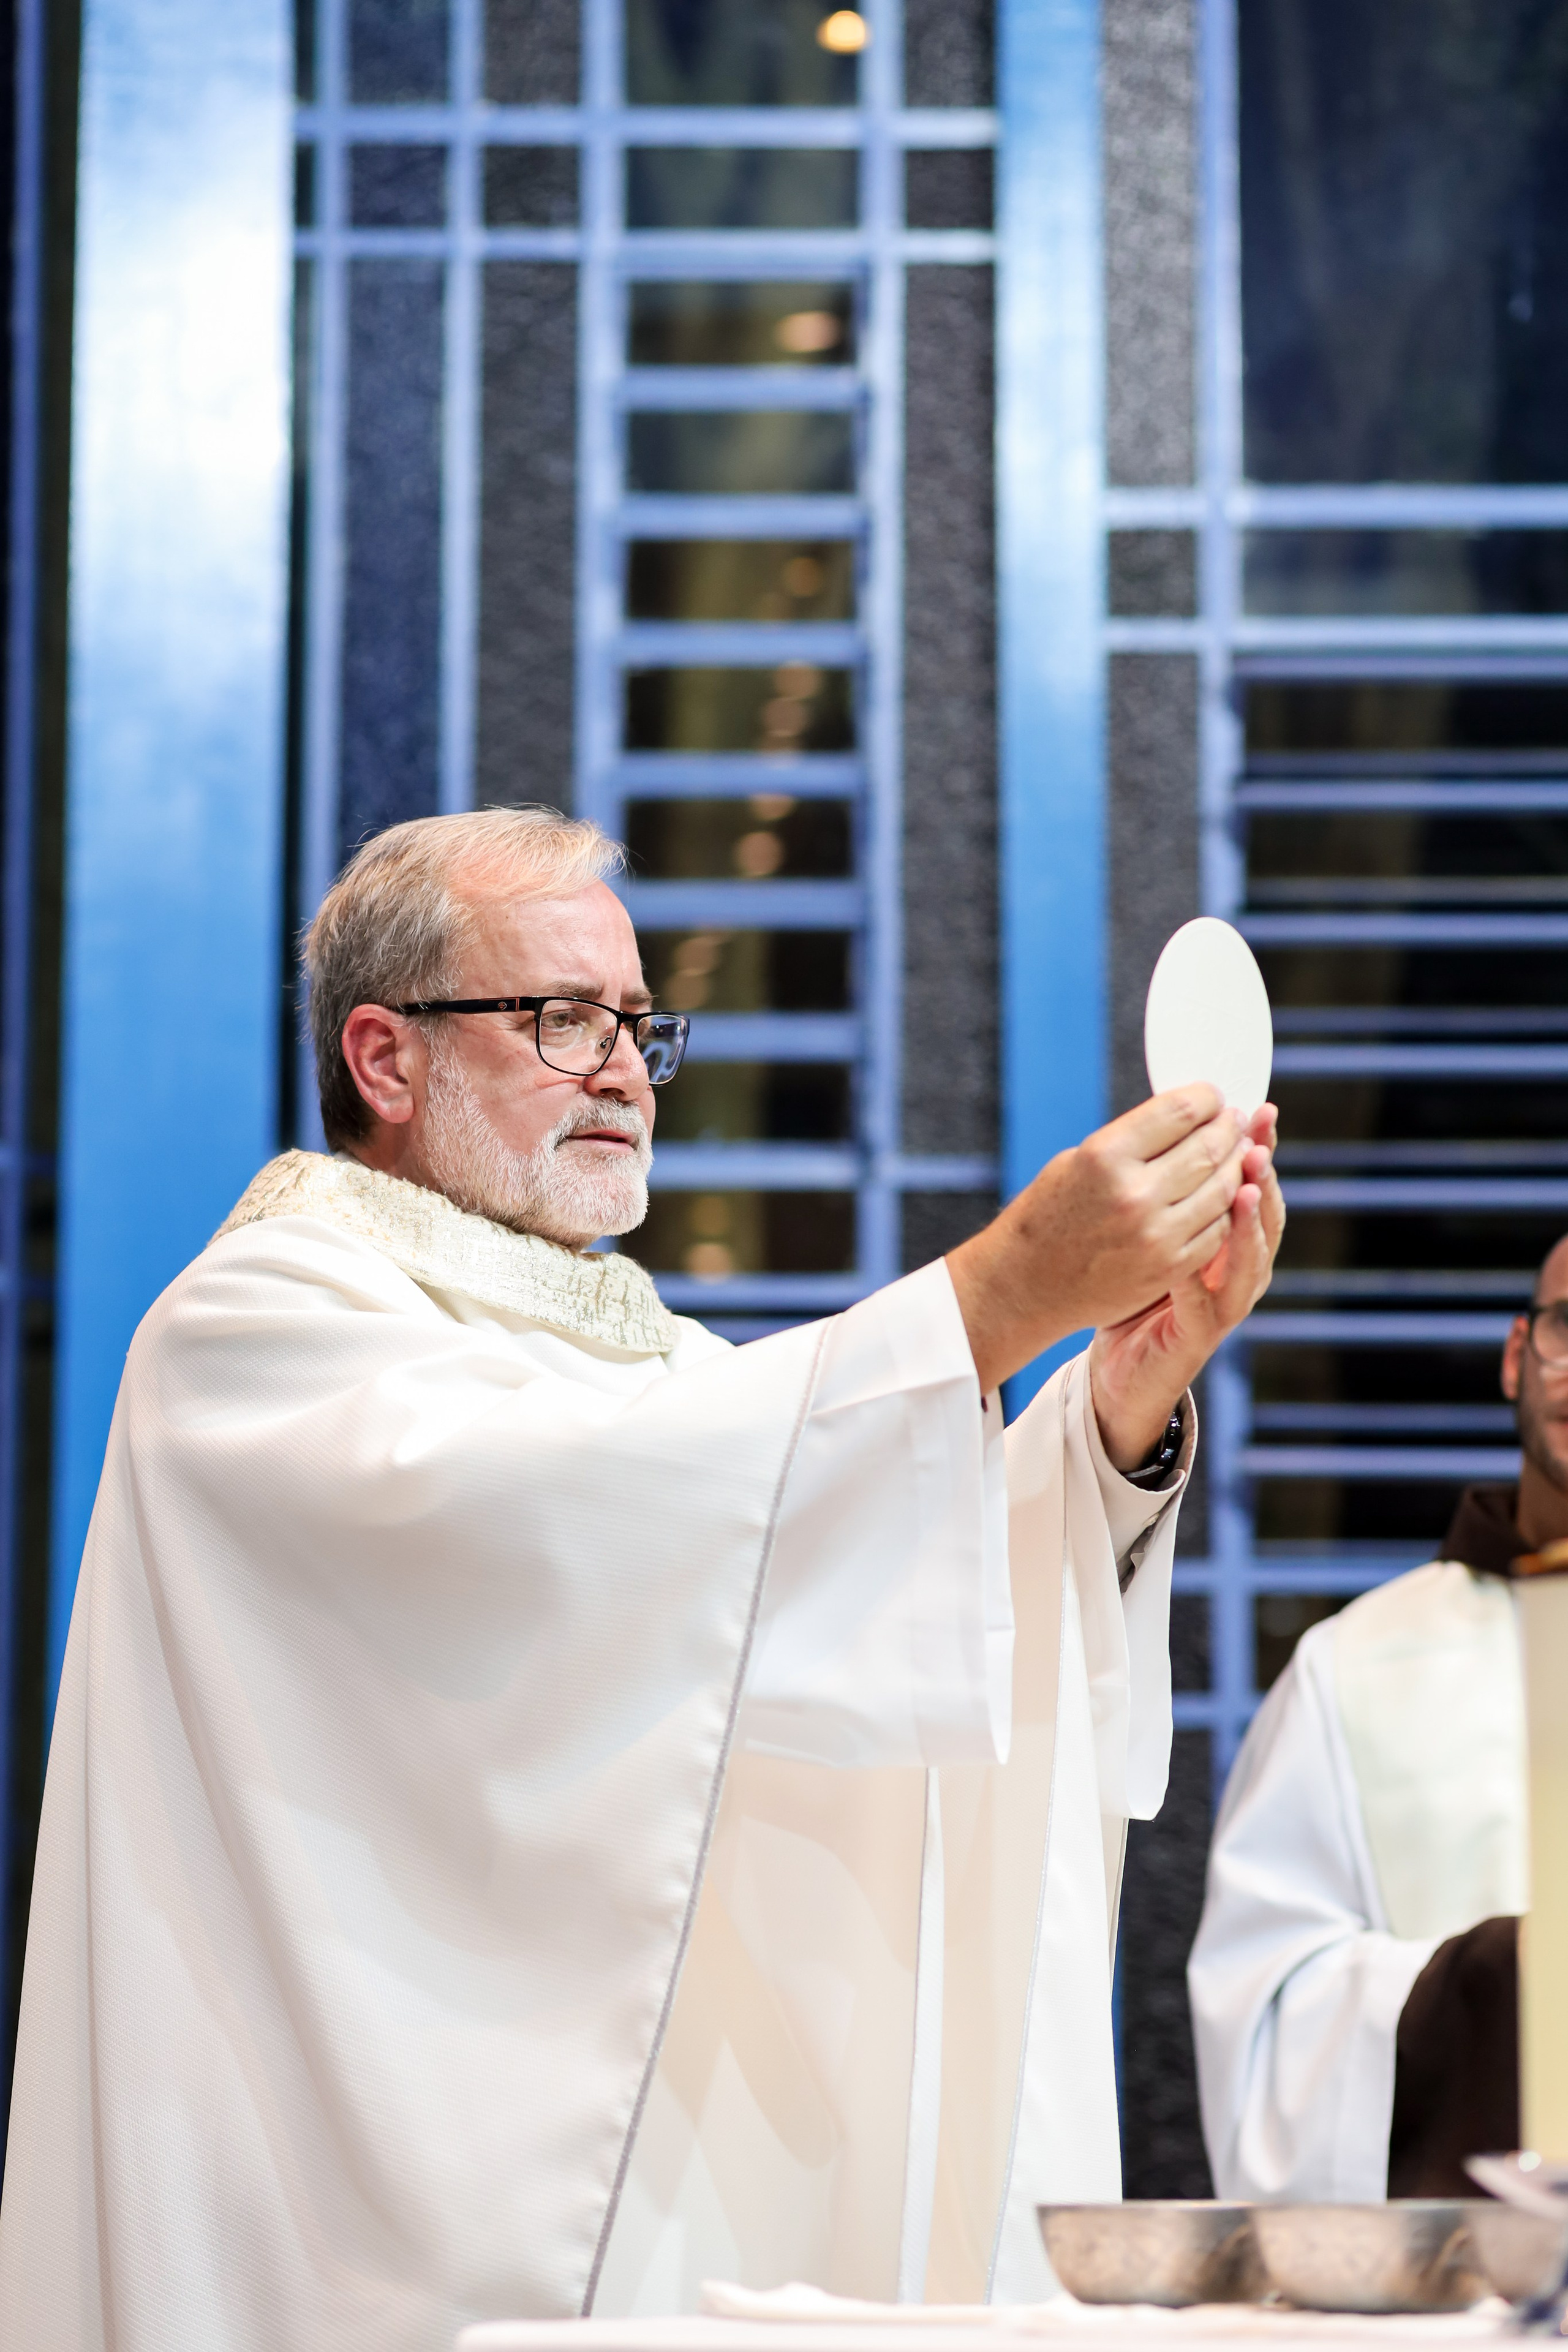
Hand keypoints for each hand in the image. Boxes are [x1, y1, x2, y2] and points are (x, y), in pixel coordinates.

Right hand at [946, 1085, 1255, 1394]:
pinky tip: (1223, 1195)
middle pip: (1208, 1147)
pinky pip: (1218, 1229)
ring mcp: (1156, 1236)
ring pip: (1223, 1189)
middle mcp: (1134, 1194)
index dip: (1207, 1098)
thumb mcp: (1079, 1160)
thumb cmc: (1049, 1214)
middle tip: (1232, 1122)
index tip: (1212, 1098)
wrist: (1028, 1284)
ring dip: (1236, 1166)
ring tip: (1236, 1154)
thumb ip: (1134, 1140)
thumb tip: (1189, 1118)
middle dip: (1228, 1129)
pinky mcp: (1169, 1267)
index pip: (1181, 1111)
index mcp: (1106, 1156)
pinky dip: (1226, 1208)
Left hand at [1089, 1105, 1284, 1467]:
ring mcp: (1224, 1306)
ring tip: (1244, 1188)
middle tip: (1255, 1141)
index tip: (1257, 1111)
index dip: (1260, 1150)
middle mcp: (1238, 1270)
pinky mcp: (1199, 1335)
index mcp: (1231, 1239)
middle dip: (1263, 1177)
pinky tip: (1187, 1252)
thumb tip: (1173, 1122)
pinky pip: (1202, 1303)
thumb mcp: (1152, 1231)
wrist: (1120, 1368)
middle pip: (1265, 1219)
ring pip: (1250, 1261)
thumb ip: (1169, 1188)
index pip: (1256, 1186)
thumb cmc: (1133, 1289)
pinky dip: (1196, 1277)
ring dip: (1248, 1224)